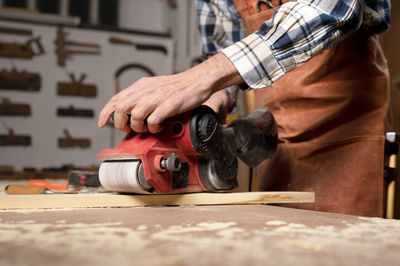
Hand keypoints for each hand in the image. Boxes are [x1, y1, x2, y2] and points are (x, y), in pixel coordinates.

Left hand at [98, 53, 242, 132]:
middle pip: (120, 108)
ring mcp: (156, 98)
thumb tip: (130, 109)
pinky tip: (159, 126)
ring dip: (138, 127)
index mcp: (140, 86)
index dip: (105, 112)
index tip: (102, 122)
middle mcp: (145, 91)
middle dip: (120, 123)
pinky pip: (153, 121)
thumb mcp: (154, 86)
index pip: (116, 99)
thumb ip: (141, 96)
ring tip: (146, 127)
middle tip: (128, 128)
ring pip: (135, 116)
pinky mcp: (167, 106)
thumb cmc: (178, 86)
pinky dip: (154, 127)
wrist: (196, 81)